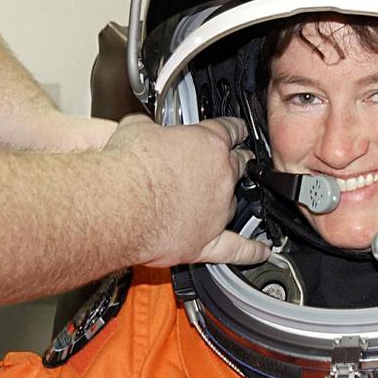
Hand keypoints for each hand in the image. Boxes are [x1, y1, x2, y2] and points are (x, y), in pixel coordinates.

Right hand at [104, 115, 268, 266]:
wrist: (119, 205)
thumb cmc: (127, 168)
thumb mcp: (136, 128)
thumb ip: (150, 127)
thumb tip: (144, 126)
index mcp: (208, 143)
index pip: (231, 129)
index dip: (233, 128)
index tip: (235, 130)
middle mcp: (221, 176)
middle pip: (240, 165)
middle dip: (236, 162)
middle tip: (229, 161)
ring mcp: (218, 211)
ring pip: (234, 203)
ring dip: (228, 200)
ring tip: (220, 200)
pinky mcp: (206, 242)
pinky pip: (236, 249)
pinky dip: (250, 251)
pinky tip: (259, 251)